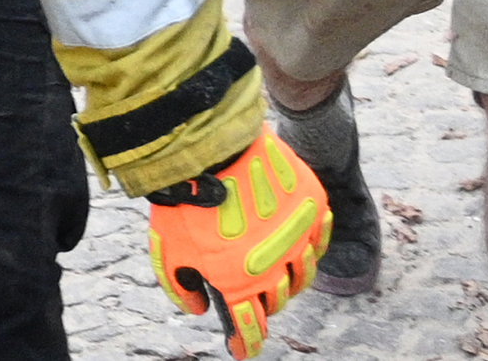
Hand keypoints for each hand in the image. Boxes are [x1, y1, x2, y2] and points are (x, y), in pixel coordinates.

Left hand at [147, 129, 328, 358]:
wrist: (208, 146)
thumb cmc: (184, 200)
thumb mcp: (167, 250)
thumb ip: (180, 286)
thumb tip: (197, 307)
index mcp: (239, 282)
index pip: (249, 328)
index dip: (246, 344)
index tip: (243, 350)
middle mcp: (275, 266)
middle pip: (277, 300)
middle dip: (264, 304)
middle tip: (254, 296)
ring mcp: (297, 236)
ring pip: (303, 274)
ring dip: (289, 279)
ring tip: (276, 271)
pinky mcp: (310, 206)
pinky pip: (320, 237)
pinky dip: (311, 245)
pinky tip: (300, 244)